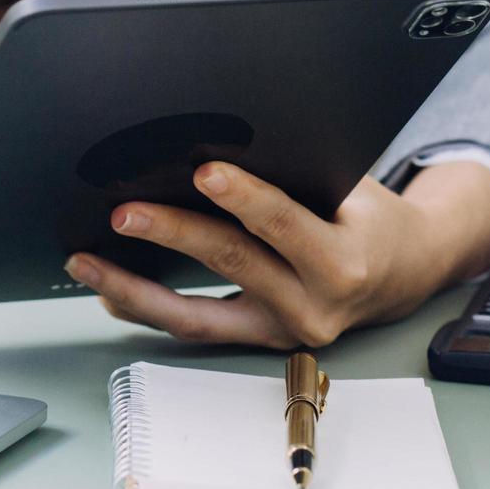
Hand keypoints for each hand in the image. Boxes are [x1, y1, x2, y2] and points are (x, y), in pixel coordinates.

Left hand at [64, 161, 489, 347]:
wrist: (403, 274)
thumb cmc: (372, 220)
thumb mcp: (352, 189)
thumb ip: (295, 176)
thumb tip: (217, 148)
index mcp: (345, 263)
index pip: (285, 226)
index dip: (244, 198)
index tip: (204, 172)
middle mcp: (314, 307)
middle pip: (232, 265)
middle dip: (173, 234)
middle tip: (124, 211)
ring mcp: (282, 331)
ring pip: (196, 316)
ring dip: (135, 288)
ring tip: (86, 261)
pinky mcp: (259, 341)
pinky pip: (195, 328)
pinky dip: (147, 309)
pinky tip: (110, 288)